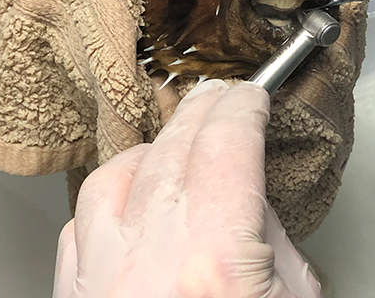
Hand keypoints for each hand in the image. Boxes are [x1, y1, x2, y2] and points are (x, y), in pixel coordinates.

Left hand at [52, 80, 319, 297]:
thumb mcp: (296, 296)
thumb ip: (271, 237)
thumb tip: (250, 199)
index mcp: (216, 259)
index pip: (227, 146)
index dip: (244, 107)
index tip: (253, 96)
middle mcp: (149, 264)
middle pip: (173, 150)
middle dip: (203, 112)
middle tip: (222, 97)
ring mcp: (103, 281)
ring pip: (113, 179)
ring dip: (152, 152)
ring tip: (179, 148)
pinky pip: (78, 228)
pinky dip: (110, 202)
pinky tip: (134, 201)